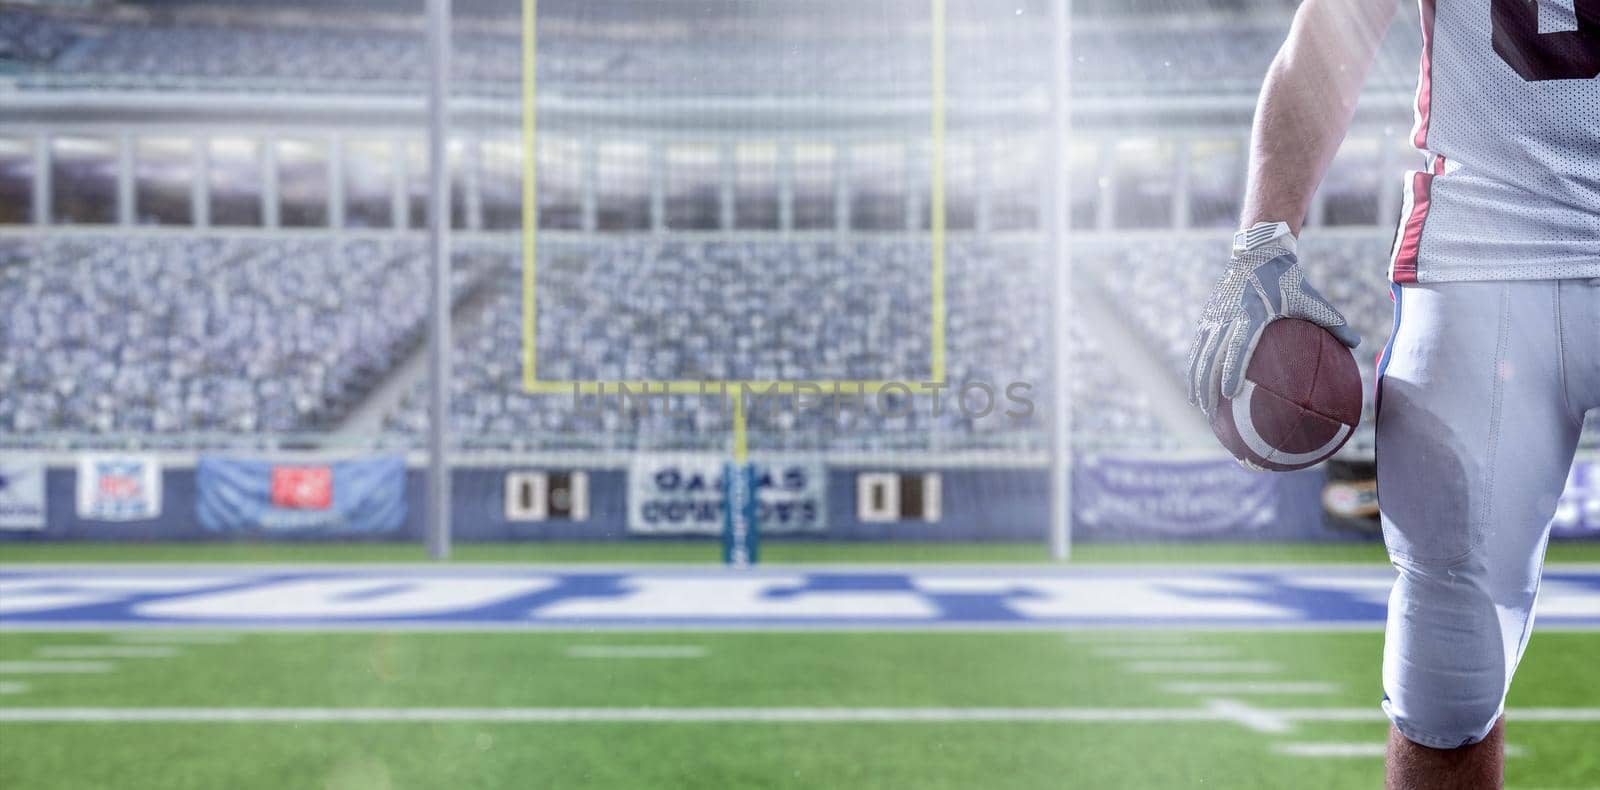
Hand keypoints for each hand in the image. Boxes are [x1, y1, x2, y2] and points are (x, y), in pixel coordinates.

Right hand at [1186, 239, 1359, 417]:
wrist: (1257, 253)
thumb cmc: (1286, 278)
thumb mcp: (1310, 297)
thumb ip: (1332, 321)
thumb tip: (1356, 344)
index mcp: (1251, 314)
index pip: (1238, 347)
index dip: (1232, 371)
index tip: (1230, 394)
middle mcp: (1228, 316)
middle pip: (1211, 356)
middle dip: (1206, 385)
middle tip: (1208, 411)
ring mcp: (1215, 316)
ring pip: (1200, 353)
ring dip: (1196, 379)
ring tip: (1197, 404)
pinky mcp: (1209, 315)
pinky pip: (1199, 344)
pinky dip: (1195, 364)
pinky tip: (1197, 382)